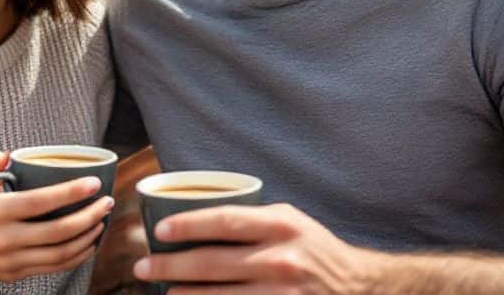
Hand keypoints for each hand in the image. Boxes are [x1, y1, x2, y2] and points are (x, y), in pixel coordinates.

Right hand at [0, 152, 115, 281]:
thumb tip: (8, 153)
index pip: (41, 202)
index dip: (71, 192)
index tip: (94, 183)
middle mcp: (6, 238)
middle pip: (58, 231)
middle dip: (89, 216)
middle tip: (107, 202)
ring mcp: (13, 260)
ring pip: (60, 253)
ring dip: (87, 238)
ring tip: (102, 221)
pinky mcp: (16, 274)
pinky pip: (53, 267)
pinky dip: (76, 257)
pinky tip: (88, 243)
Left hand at [133, 203, 384, 293]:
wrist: (360, 288)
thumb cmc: (315, 251)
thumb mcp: (290, 222)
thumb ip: (251, 219)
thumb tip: (193, 217)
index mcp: (281, 225)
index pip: (224, 221)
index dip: (186, 225)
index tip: (158, 229)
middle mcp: (281, 259)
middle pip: (212, 263)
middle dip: (169, 266)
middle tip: (142, 266)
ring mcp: (282, 294)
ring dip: (183, 294)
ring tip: (162, 290)